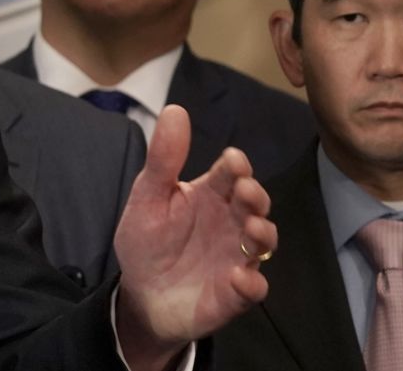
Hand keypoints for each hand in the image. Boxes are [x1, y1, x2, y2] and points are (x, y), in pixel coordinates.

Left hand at [112, 105, 276, 370]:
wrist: (139, 293)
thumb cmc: (147, 240)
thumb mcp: (147, 197)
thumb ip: (163, 158)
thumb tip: (175, 109)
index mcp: (210, 195)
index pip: (230, 174)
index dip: (236, 166)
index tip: (233, 161)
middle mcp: (230, 222)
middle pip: (254, 204)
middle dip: (255, 196)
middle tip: (245, 190)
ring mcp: (236, 257)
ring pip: (263, 243)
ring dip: (262, 234)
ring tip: (252, 229)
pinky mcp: (234, 293)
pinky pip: (252, 288)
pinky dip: (250, 283)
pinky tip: (239, 276)